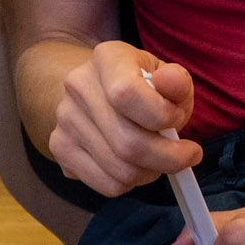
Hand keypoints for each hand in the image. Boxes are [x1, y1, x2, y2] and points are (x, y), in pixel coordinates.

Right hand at [48, 43, 200, 196]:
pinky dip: (131, 184)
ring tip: (157, 158)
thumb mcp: (166, 76)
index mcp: (107, 59)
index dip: (162, 117)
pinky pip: (107, 185)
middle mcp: (78, 86)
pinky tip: (135, 165)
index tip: (178, 122)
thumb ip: (177, 81)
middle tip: (184, 155)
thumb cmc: (143, 87)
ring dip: (151, 173)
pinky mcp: (60, 148)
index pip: (126, 94)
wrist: (98, 91)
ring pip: (121, 171)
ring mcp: (65, 119)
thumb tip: (171, 81)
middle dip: (168, 158)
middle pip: (128, 143)